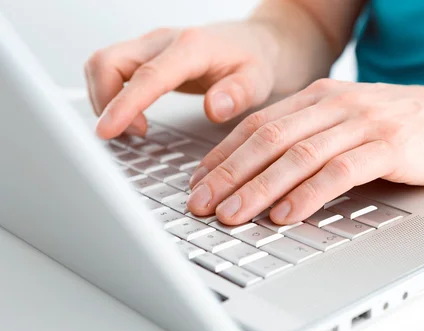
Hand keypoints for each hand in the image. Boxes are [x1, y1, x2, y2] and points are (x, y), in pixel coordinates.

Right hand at [85, 22, 279, 138]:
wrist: (254, 43)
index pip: (148, 75)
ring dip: (105, 99)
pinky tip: (132, 118)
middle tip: (132, 133)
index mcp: (192, 47)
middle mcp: (163, 41)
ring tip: (134, 129)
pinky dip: (110, 95)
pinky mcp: (144, 56)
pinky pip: (111, 70)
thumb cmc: (255, 62)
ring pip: (102, 64)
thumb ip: (238, 94)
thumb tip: (214, 109)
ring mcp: (150, 47)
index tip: (108, 129)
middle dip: (105, 101)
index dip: (124, 104)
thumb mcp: (258, 81)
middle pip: (108, 61)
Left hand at [187, 78, 423, 224]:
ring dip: (259, 187)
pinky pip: (338, 171)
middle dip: (228, 174)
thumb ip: (312, 140)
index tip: (199, 182)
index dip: (223, 155)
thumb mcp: (351, 123)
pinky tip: (286, 214)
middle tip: (201, 203)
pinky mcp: (389, 146)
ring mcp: (362, 123)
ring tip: (232, 215)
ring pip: (297, 155)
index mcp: (320, 97)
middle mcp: (335, 104)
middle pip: (268, 139)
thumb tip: (267, 175)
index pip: (258, 125)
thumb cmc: (408, 126)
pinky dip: (308, 194)